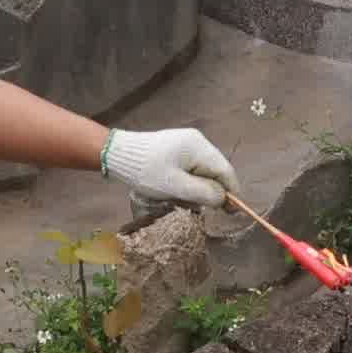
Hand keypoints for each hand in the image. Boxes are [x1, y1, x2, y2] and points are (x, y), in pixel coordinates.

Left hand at [98, 125, 240, 208]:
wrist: (118, 155)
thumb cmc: (146, 171)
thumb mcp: (176, 186)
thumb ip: (203, 193)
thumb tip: (224, 198)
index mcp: (199, 147)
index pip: (225, 171)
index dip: (231, 192)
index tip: (233, 212)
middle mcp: (197, 141)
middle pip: (215, 171)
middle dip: (211, 191)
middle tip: (200, 208)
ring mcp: (187, 143)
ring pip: (203, 171)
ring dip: (198, 188)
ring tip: (180, 198)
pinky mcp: (177, 148)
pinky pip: (192, 168)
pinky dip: (188, 182)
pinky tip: (175, 190)